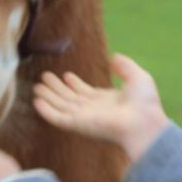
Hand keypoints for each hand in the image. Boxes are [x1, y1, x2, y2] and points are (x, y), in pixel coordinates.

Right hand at [34, 53, 169, 162]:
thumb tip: (114, 57)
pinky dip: (46, 110)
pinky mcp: (78, 124)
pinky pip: (57, 117)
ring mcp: (84, 118)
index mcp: (107, 101)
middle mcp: (93, 110)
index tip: (66, 75)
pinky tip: (37, 101)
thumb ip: (125, 66)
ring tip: (36, 86)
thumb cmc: (145, 103)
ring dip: (48, 96)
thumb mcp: (137, 77)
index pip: (86, 92)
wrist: (144, 122)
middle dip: (56, 88)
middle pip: (70, 98)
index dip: (75, 84)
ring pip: (61, 105)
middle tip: (44, 77)